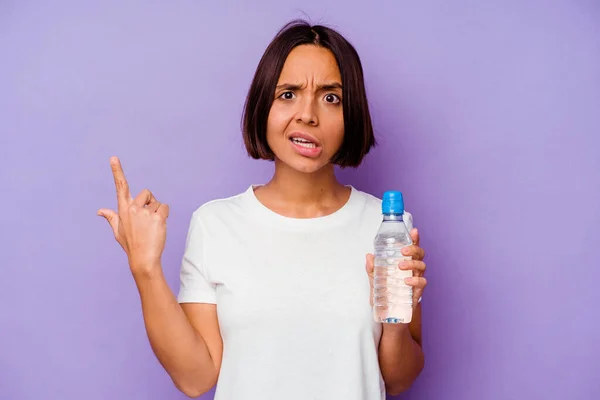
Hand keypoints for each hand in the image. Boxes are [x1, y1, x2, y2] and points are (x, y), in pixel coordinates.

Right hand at [97, 156, 169, 275]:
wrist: (143, 259)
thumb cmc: (131, 245)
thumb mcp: (118, 231)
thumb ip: (111, 218)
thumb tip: (100, 210)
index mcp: (123, 209)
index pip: (120, 187)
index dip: (117, 171)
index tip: (113, 158)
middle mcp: (133, 208)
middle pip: (147, 193)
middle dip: (150, 203)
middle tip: (147, 220)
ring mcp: (145, 213)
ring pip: (157, 203)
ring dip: (158, 212)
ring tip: (152, 227)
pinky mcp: (157, 217)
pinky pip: (165, 208)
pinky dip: (165, 216)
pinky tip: (159, 227)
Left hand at [365, 228, 427, 311]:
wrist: (389, 314)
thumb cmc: (385, 293)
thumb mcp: (375, 279)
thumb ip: (372, 268)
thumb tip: (369, 256)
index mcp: (405, 262)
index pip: (411, 248)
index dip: (414, 239)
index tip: (414, 231)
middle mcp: (413, 269)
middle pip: (420, 254)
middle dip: (414, 249)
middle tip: (403, 251)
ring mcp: (416, 280)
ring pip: (422, 266)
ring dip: (412, 264)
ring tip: (401, 266)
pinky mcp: (417, 291)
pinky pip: (422, 283)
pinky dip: (415, 280)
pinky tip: (407, 281)